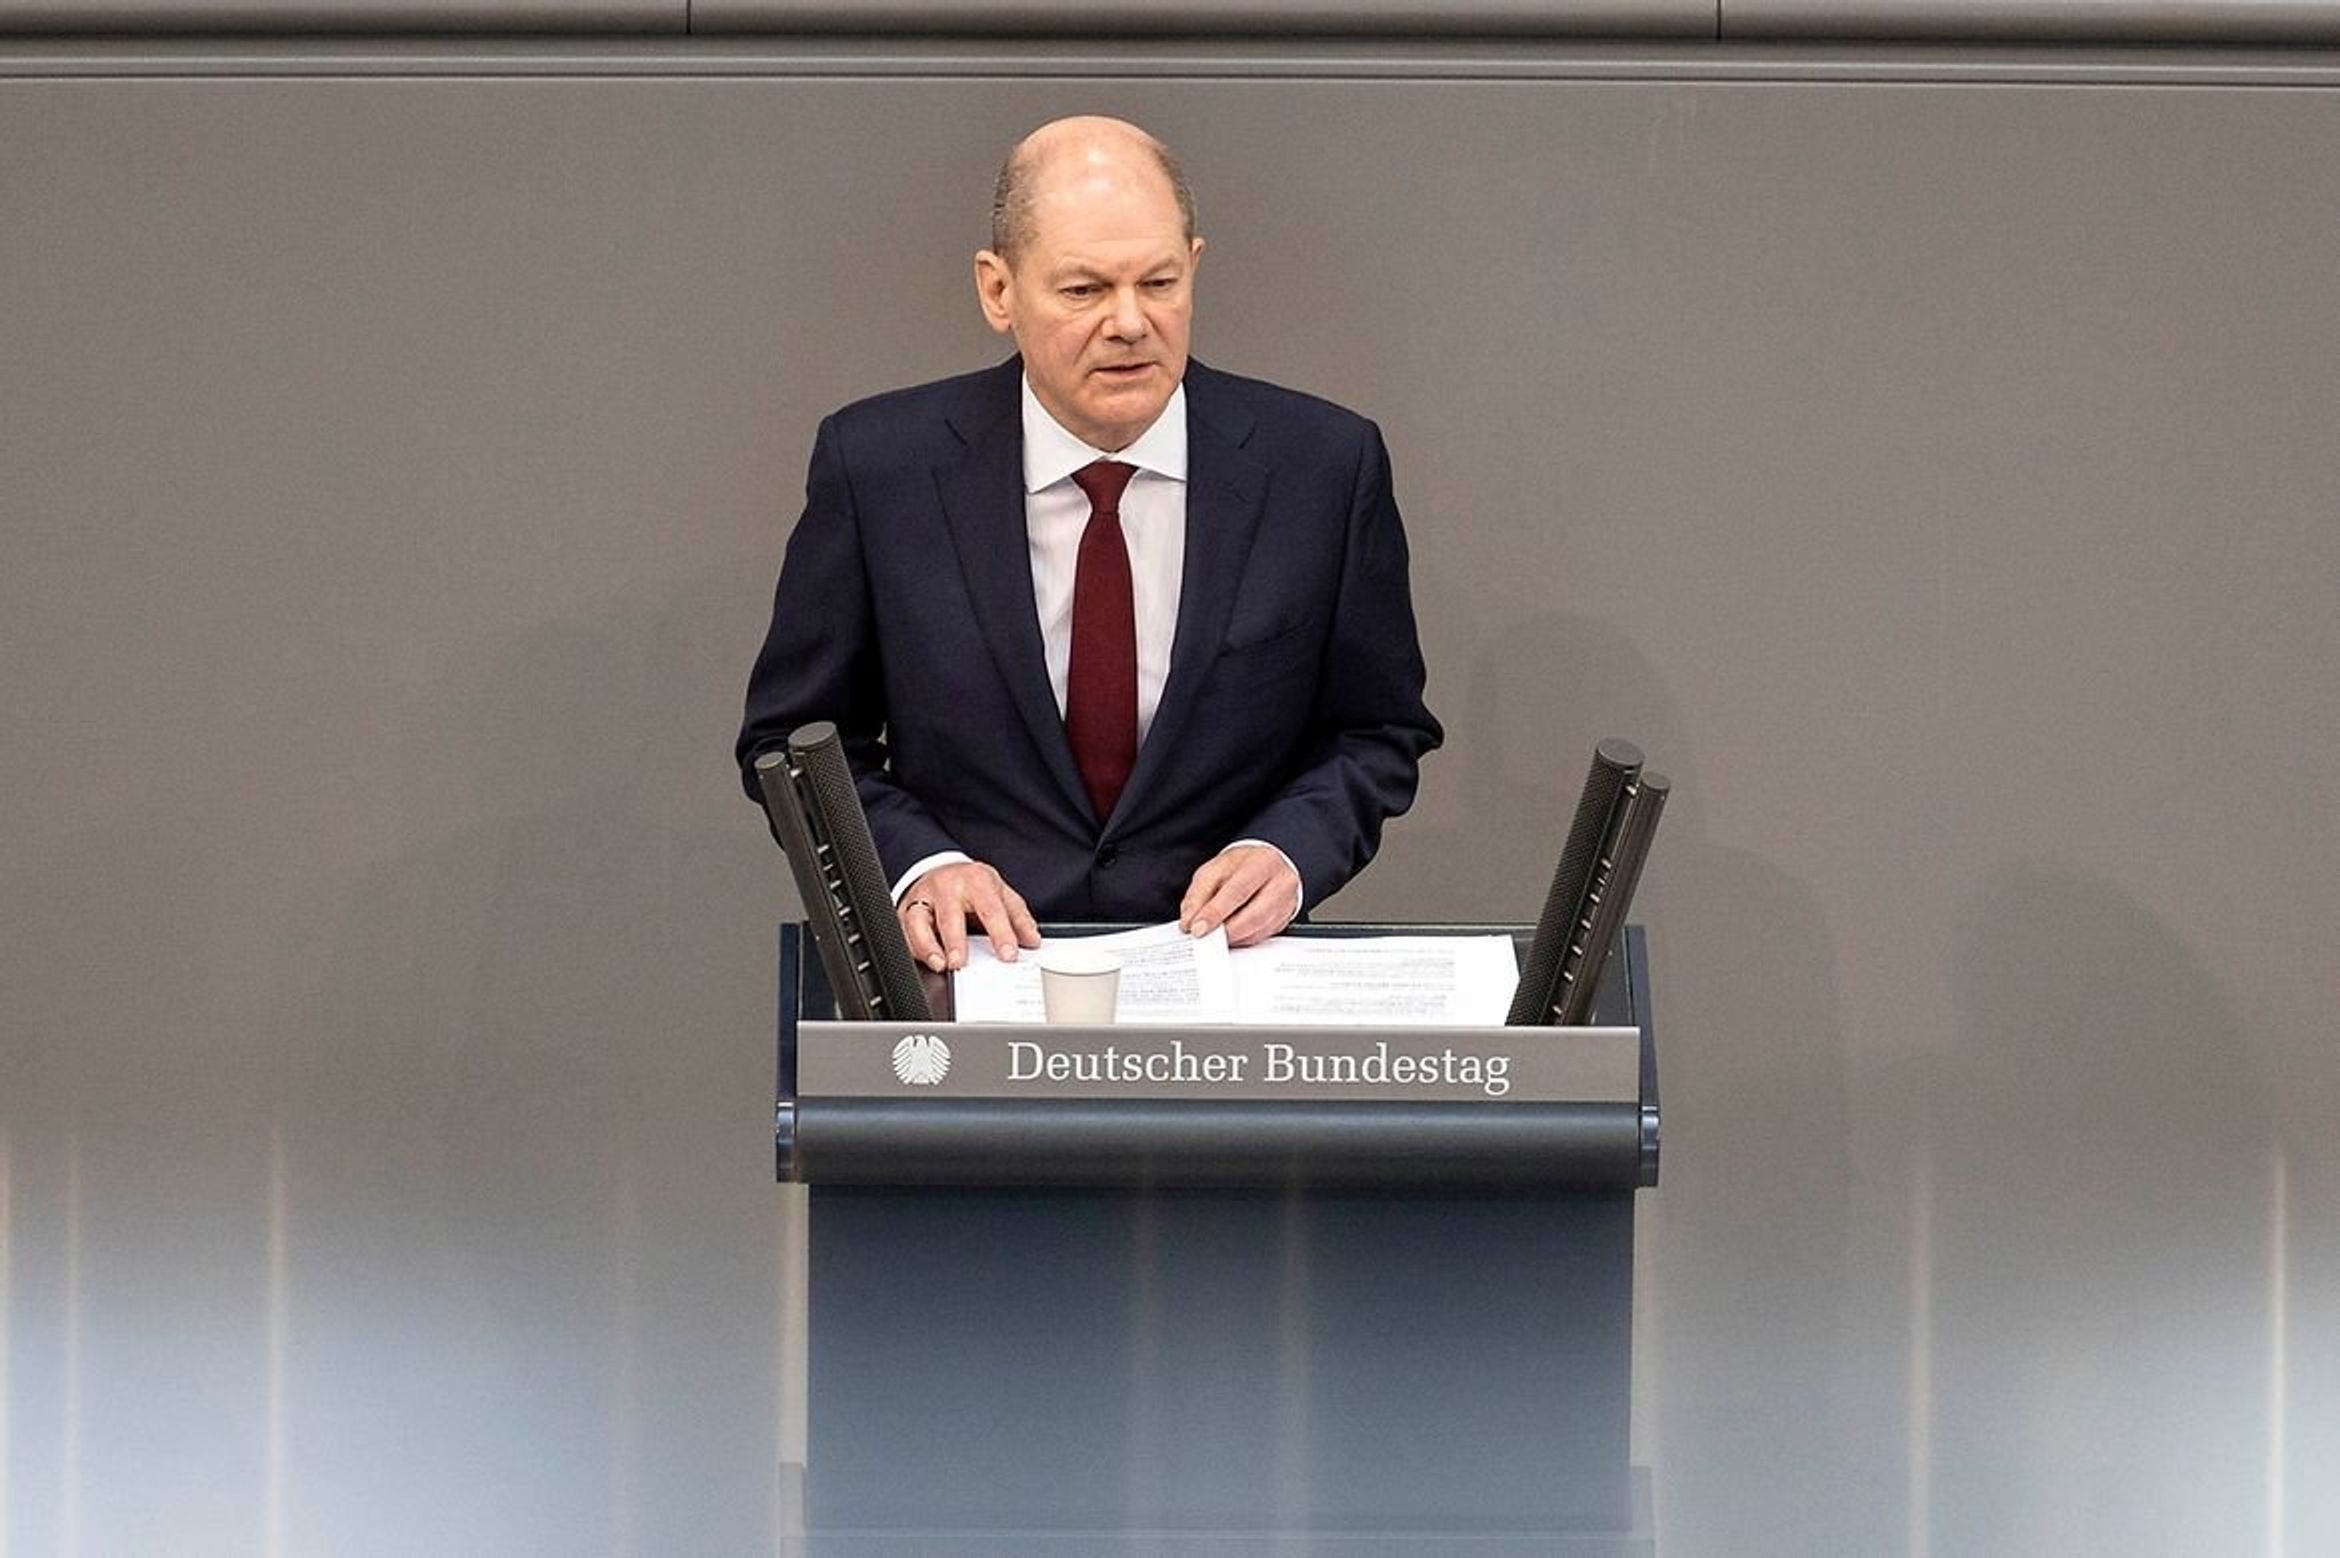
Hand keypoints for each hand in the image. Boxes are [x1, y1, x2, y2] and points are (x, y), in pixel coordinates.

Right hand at [899, 860, 1040, 972]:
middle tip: (961, 963)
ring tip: (941, 964)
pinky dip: (913, 947)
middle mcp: (947, 887)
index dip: (1001, 933)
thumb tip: (1032, 940)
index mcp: (976, 881)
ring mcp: (923, 897)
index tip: (1008, 954)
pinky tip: (925, 959)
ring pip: (918, 921)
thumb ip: (1018, 917)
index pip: (990, 908)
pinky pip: (904, 930)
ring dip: (928, 945)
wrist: (942, 868)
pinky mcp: (906, 910)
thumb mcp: (1000, 894)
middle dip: (955, 941)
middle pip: (950, 915)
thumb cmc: (973, 886)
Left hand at [1179, 844, 1300, 947]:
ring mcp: (1287, 902)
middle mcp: (1281, 882)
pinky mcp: (1286, 919)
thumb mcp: (1214, 870)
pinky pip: (1262, 936)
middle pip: (1254, 914)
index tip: (1197, 928)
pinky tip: (1230, 935)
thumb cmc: (1240, 867)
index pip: (1238, 891)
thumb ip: (1199, 894)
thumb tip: (1190, 922)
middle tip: (1204, 937)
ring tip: (1214, 936)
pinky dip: (1242, 939)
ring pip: (1259, 929)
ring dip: (1232, 937)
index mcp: (1263, 862)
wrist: (1264, 865)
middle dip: (1225, 930)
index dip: (1215, 912)